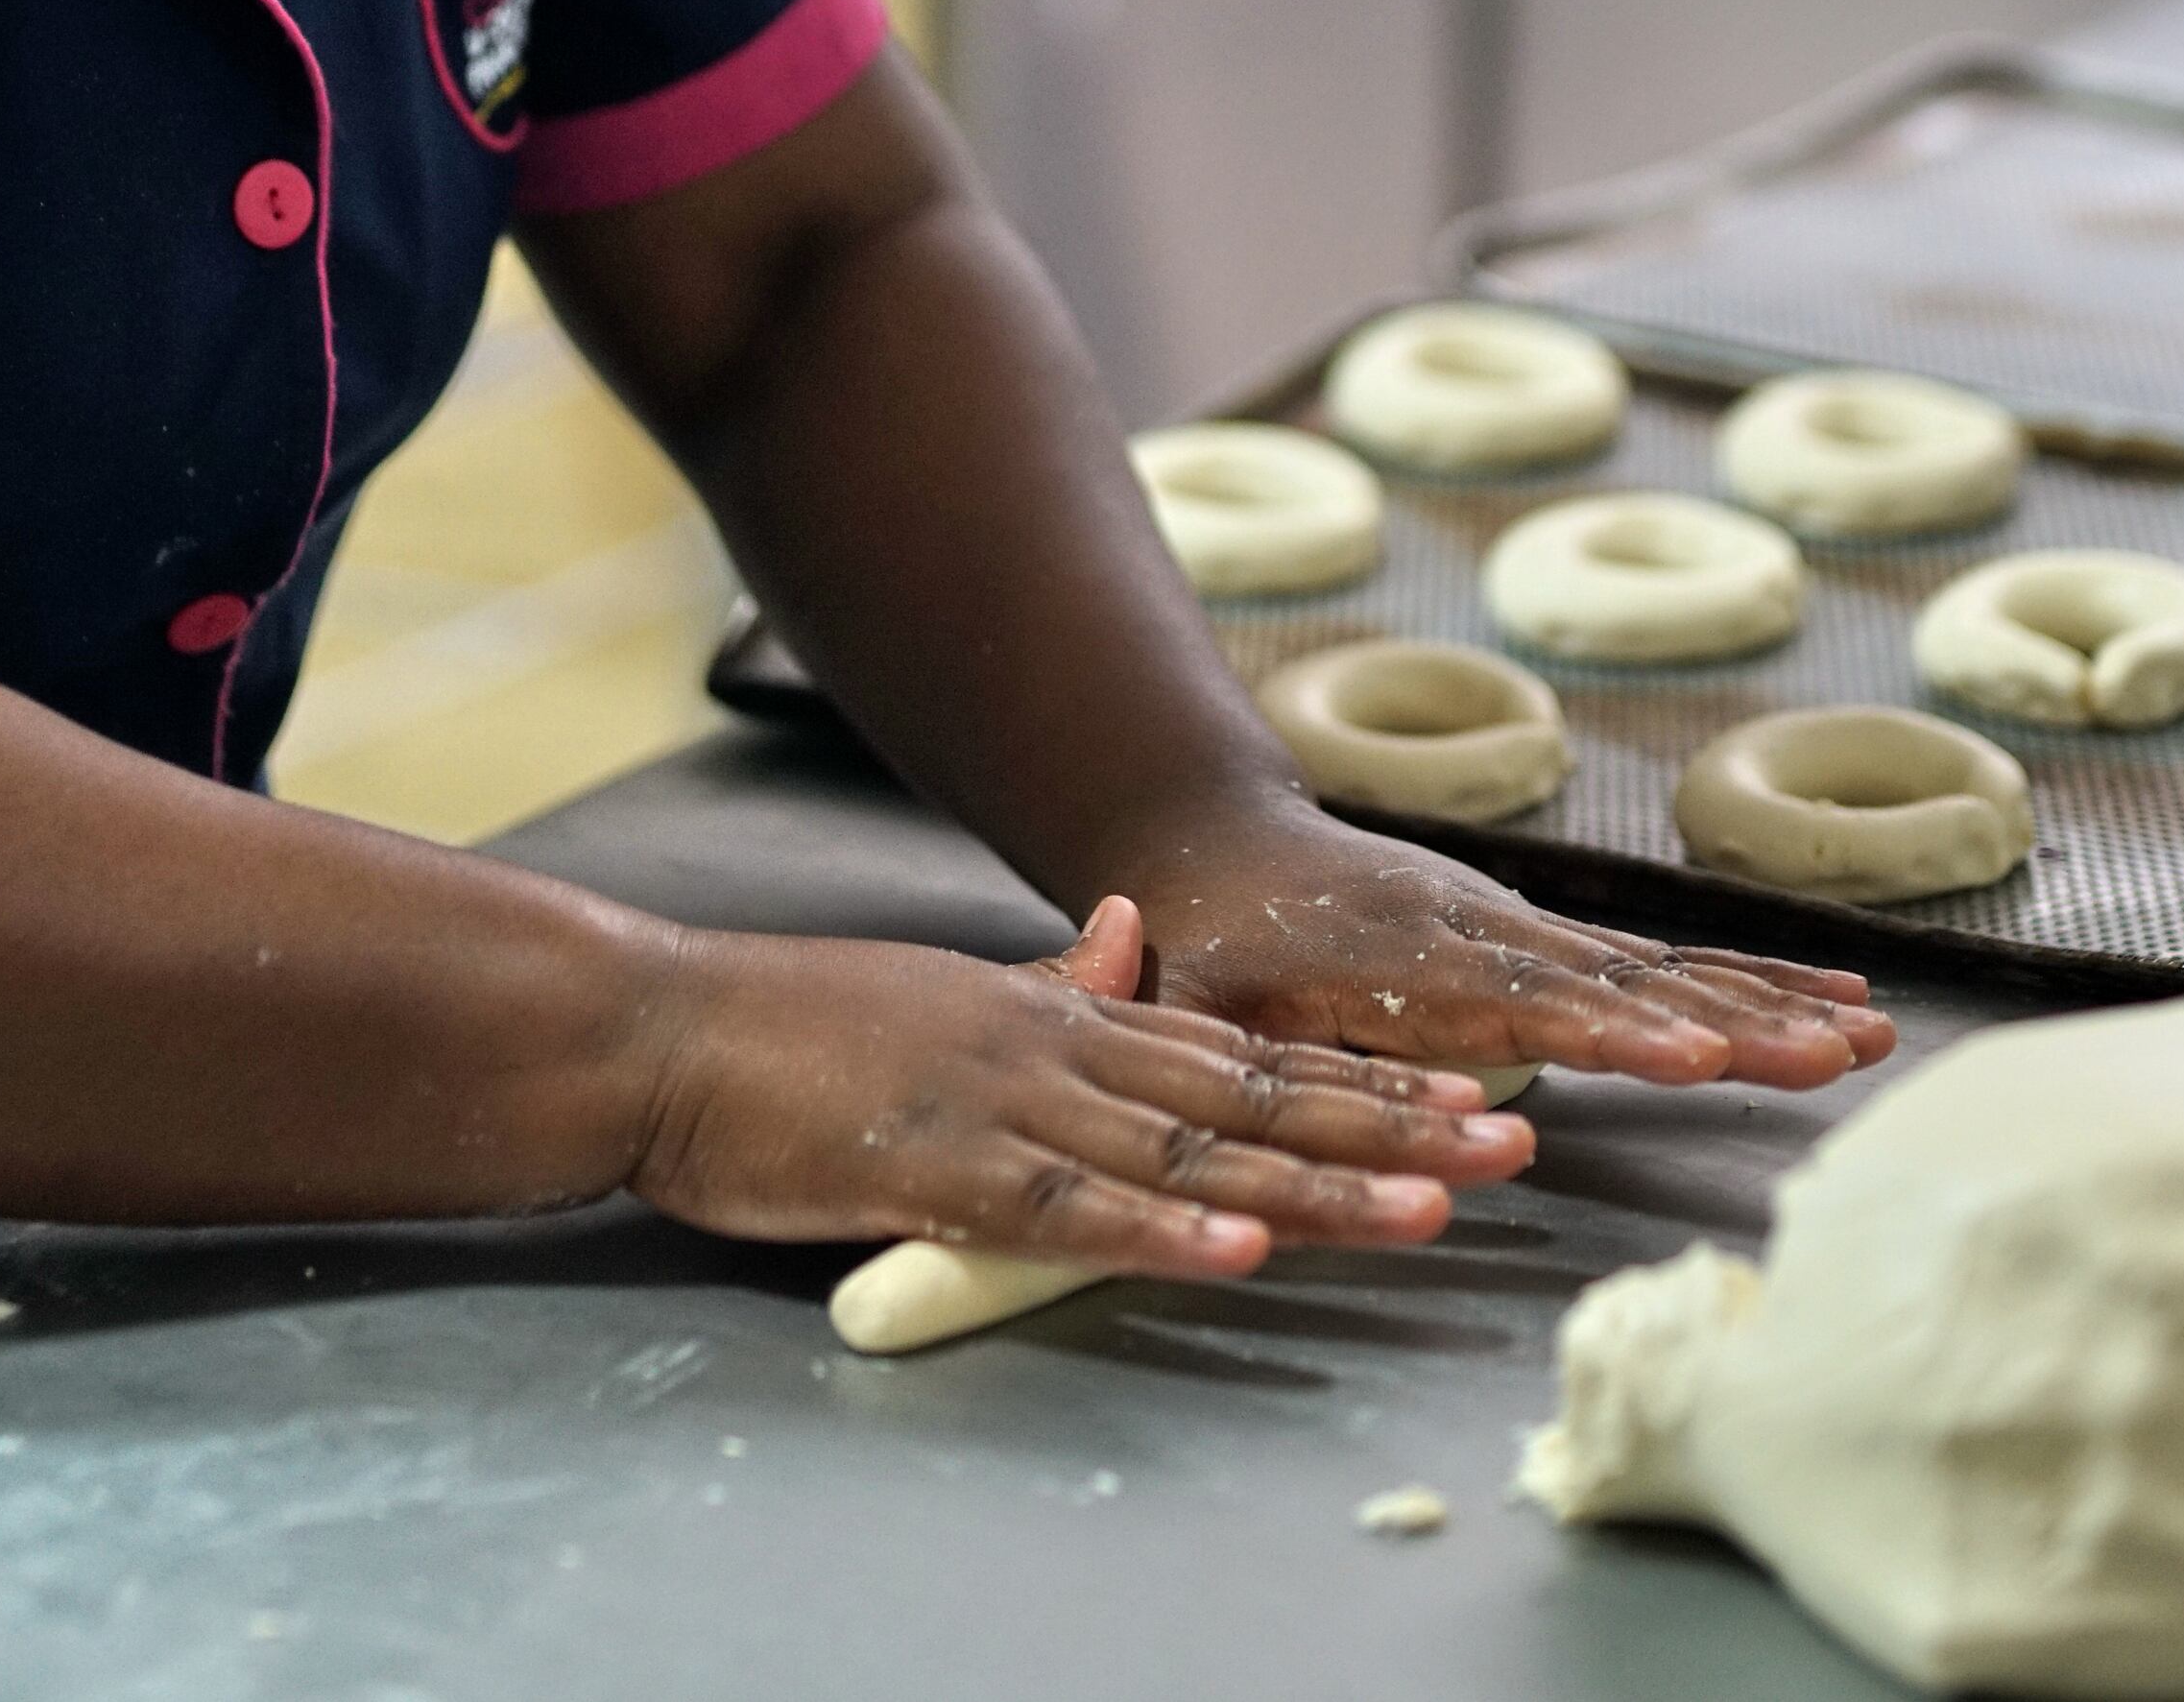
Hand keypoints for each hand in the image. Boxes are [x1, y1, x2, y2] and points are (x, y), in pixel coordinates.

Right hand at [620, 899, 1534, 1279]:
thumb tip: (1133, 936)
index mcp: (1068, 1020)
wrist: (670, 1029)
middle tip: (1514, 1149)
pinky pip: (1072, 1208)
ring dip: (1316, 1180)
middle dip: (1391, 1126)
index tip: (1476, 1097)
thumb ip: (1054, 983)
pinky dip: (1160, 1228)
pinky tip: (1241, 1246)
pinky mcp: (942, 1168)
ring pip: (1192, 1150)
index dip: (1369, 1077)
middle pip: (1257, 1097)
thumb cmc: (801, 1033)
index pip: (1250, 1052)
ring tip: (1429, 1204)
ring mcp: (1009, 1108)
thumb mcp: (954, 996)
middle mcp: (1063, 1053)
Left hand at [1110, 804, 1896, 1091]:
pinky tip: (1833, 1001)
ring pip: (1666, 973)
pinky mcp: (1548, 939)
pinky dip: (1750, 979)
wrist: (1214, 844)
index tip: (1696, 1059)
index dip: (1614, 1035)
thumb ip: (1234, 1051)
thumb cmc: (1195, 945)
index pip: (1529, 1006)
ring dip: (1770, 1004)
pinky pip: (1661, 963)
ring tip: (1870, 1034)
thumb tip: (1320, 1110)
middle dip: (1739, 1023)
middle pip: (1632, 987)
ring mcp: (1527, 931)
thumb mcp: (1192, 1001)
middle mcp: (1489, 936)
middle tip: (1840, 1052)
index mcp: (1407, 964)